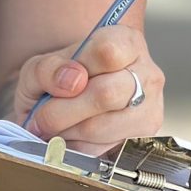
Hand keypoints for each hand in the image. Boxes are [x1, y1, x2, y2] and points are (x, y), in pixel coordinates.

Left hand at [6, 26, 164, 156]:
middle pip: (107, 94)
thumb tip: (74, 79)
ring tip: (52, 126)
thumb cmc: (58, 78)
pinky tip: (68, 136)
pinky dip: (77, 147)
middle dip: (64, 111)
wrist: (67, 101)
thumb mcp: (40, 65)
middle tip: (40, 117)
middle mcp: (147, 73)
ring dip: (68, 131)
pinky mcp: (143, 138)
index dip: (77, 69)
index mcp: (126, 41)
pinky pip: (104, 149)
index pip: (107, 52)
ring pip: (104, 127)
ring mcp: (149, 109)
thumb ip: (49, 68)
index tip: (57, 82)